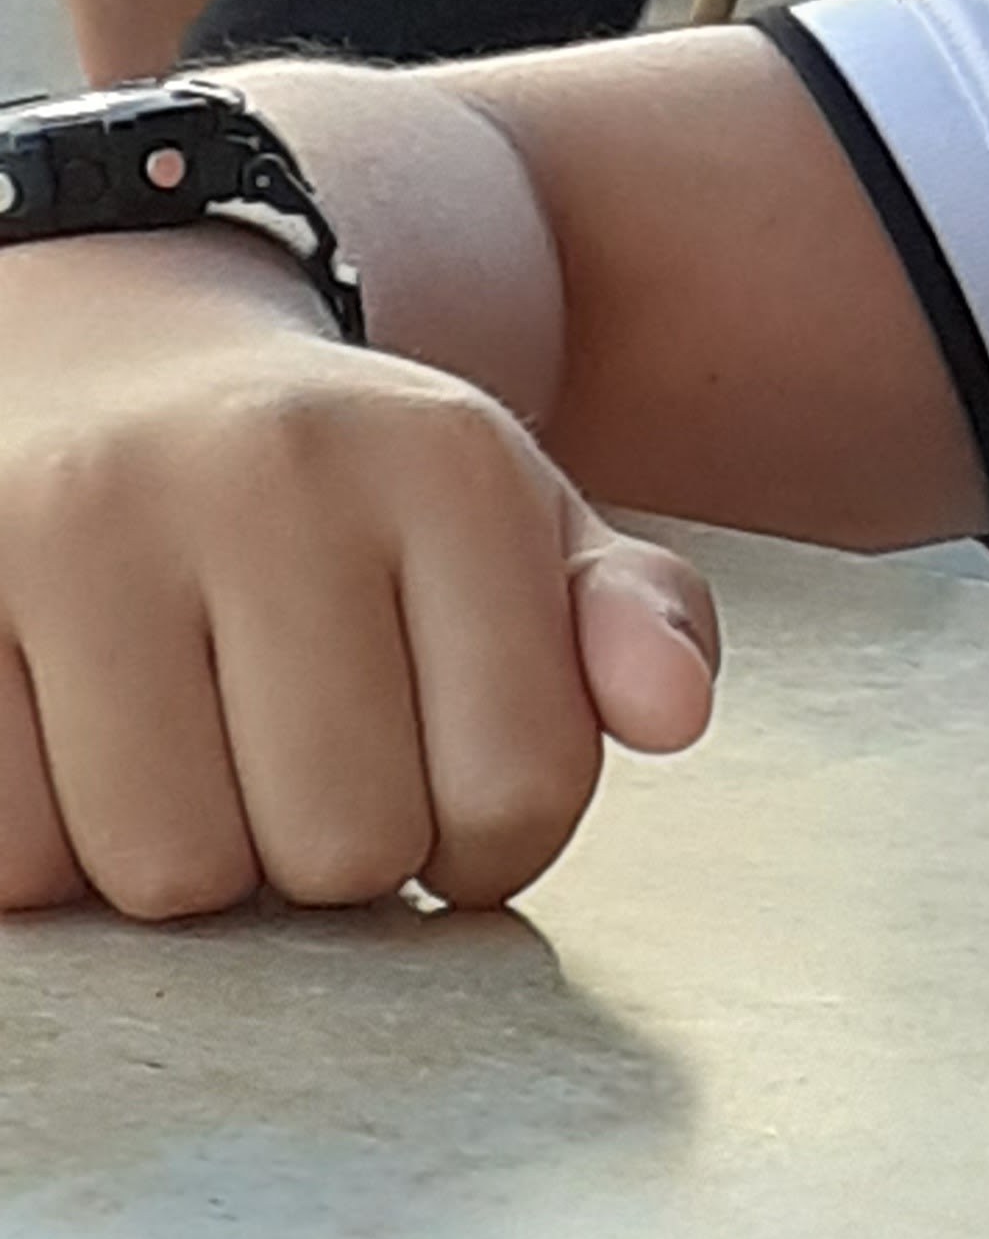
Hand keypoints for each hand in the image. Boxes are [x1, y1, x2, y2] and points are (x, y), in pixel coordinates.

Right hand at [0, 253, 717, 919]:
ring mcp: (87, 523)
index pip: (520, 788)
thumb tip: (672, 709)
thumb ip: (625, 618)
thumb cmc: (340, 494)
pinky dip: (51, 851)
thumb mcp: (509, 524)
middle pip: (341, 851)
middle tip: (301, 765)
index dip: (489, 844)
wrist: (111, 364)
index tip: (443, 782)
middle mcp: (269, 470)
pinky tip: (83, 746)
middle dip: (333, 858)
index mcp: (444, 463)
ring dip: (190, 866)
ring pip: (168, 874)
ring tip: (195, 750)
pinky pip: (16, 857)